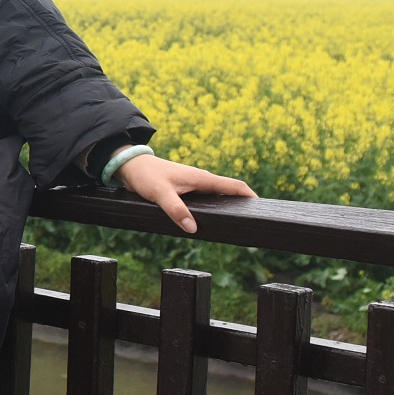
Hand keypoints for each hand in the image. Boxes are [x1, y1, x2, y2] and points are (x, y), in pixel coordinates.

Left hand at [114, 152, 255, 233]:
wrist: (131, 166)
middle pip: (229, 192)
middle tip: (251, 222)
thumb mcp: (160, 194)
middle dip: (241, 205)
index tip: (262, 209)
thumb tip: (193, 229)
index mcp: (202, 178)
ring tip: (235, 224)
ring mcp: (194, 184)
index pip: (234, 185)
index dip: (250, 196)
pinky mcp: (185, 190)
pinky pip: (205, 200)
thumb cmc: (146, 176)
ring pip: (216, 196)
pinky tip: (210, 220)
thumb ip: (176, 210)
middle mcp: (201, 180)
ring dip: (226, 207)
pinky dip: (212, 208)